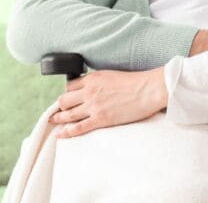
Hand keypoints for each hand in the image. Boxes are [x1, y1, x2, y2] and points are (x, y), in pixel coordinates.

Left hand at [50, 68, 167, 138]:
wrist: (150, 89)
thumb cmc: (138, 82)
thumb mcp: (114, 75)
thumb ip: (100, 81)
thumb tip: (95, 88)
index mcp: (93, 78)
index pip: (70, 86)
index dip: (68, 93)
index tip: (69, 98)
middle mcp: (90, 91)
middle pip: (64, 100)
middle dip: (60, 106)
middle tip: (60, 111)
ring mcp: (94, 106)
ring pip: (67, 114)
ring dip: (59, 119)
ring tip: (54, 122)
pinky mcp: (100, 119)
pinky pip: (78, 128)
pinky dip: (66, 132)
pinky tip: (60, 134)